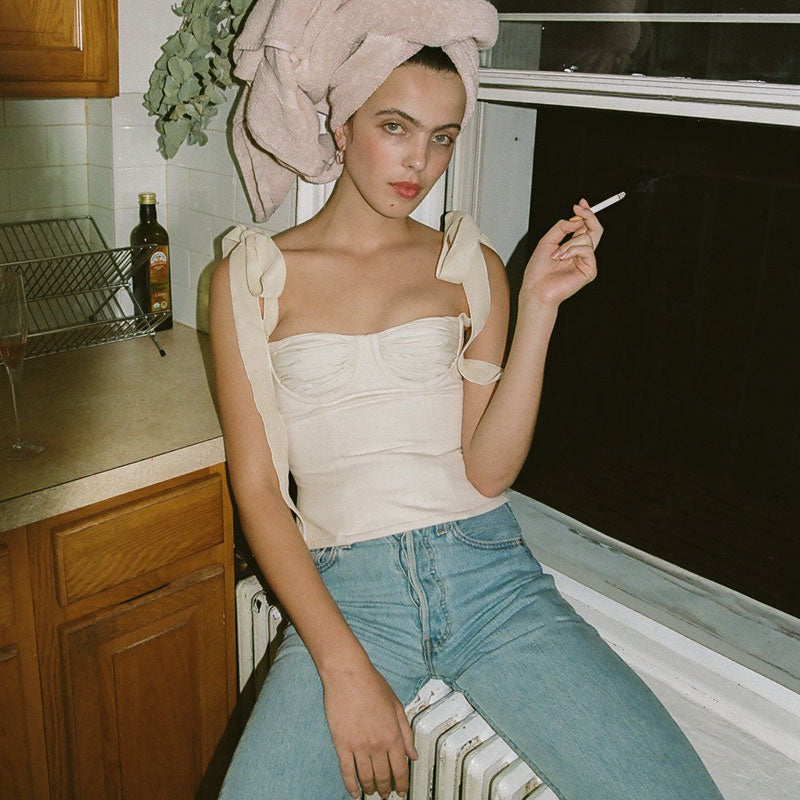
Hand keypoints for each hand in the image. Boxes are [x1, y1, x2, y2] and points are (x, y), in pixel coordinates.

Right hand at [321, 659, 417, 798]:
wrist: (348, 674)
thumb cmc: (371, 684)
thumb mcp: (396, 705)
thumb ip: (406, 732)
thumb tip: (412, 754)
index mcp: (393, 734)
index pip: (401, 769)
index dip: (402, 783)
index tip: (402, 790)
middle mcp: (377, 743)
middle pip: (384, 777)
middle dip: (386, 789)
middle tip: (386, 794)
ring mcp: (358, 745)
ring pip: (366, 777)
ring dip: (371, 789)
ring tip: (372, 792)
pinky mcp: (341, 744)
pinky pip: (347, 771)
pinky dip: (351, 786)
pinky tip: (354, 792)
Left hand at [520, 198, 602, 308]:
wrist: (536, 290)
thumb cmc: (538, 270)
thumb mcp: (547, 242)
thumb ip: (561, 228)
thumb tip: (576, 219)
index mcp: (572, 247)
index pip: (585, 227)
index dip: (586, 214)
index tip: (580, 203)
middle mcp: (581, 253)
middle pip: (596, 229)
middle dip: (589, 216)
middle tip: (579, 209)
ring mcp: (587, 262)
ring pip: (588, 238)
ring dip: (570, 242)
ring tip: (556, 254)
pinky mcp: (590, 271)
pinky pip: (587, 250)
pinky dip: (573, 250)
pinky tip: (561, 258)